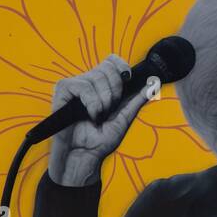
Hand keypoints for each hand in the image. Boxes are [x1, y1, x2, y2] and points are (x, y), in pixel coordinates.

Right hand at [48, 54, 148, 186]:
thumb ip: (137, 100)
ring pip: (95, 77)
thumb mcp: (124, 118)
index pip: (111, 60)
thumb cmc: (101, 141)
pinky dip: (92, 102)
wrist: (84, 156)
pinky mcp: (62, 91)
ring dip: (103, 100)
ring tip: (99, 116)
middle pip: (106, 67)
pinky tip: (91, 115)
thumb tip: (153, 83)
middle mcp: (88, 82)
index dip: (120, 65)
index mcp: (102, 86)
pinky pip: (82, 86)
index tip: (128, 78)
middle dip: (115, 89)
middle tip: (110, 108)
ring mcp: (74, 85)